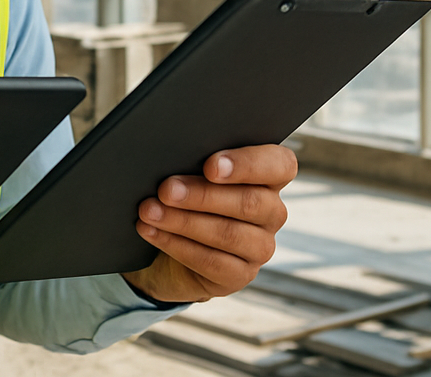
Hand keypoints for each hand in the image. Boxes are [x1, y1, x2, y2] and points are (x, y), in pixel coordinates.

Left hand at [122, 144, 296, 303]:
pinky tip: (151, 232)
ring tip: (149, 211)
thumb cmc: (182, 197)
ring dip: (183, 221)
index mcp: (267, 177)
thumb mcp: (189, 174)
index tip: (211, 166)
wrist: (167, 249)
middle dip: (202, 194)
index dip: (248, 165)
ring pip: (229, 234)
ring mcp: (260, 247)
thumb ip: (194, 161)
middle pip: (250, 202)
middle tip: (165, 189)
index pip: (280, 165)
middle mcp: (271, 212)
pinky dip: (176, 245)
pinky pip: (212, 262)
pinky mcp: (240, 275)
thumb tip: (170, 156)